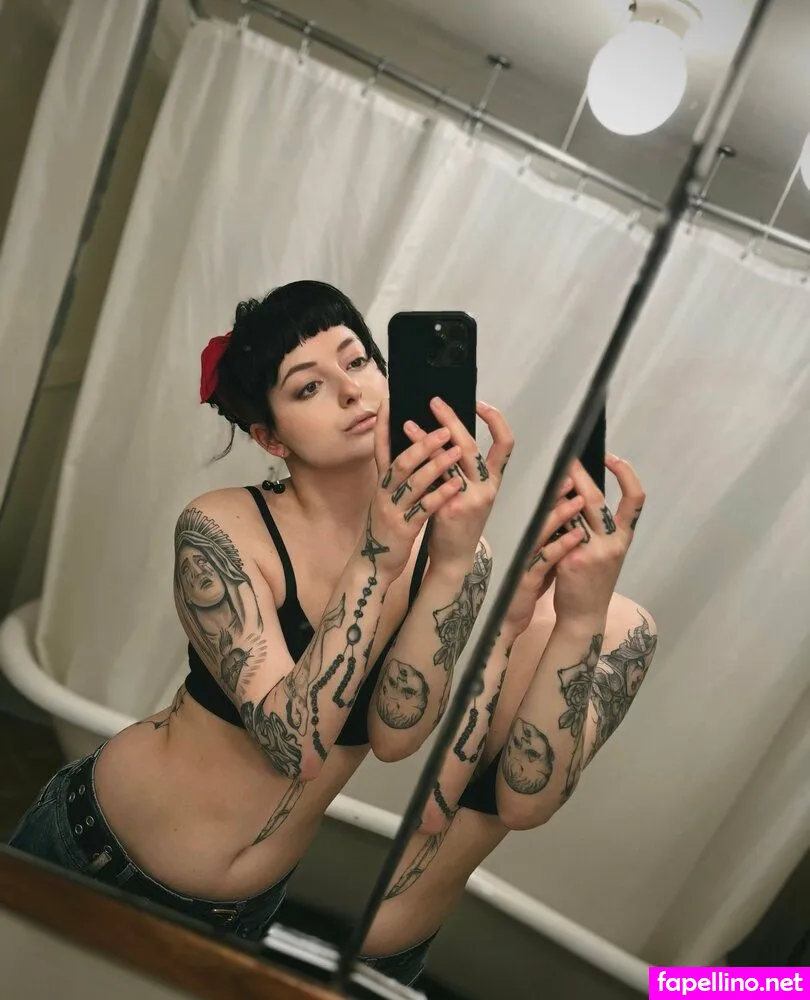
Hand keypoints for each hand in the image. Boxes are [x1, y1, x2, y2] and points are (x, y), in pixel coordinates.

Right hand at [363, 398, 464, 581]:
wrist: (374, 561)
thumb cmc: (387, 525)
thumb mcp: (387, 495)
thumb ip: (397, 474)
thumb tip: (411, 448)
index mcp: (382, 482)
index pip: (381, 447)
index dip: (383, 423)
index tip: (390, 400)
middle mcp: (385, 492)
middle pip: (401, 461)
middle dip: (423, 443)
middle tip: (444, 428)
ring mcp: (394, 509)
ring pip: (414, 482)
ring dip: (436, 465)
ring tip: (456, 450)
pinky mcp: (404, 527)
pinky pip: (424, 508)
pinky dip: (440, 495)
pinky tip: (456, 485)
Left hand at [402, 398, 512, 568]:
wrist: (455, 557)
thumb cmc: (461, 522)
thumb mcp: (474, 494)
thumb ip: (468, 469)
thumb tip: (450, 435)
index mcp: (494, 481)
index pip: (506, 443)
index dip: (496, 421)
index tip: (479, 403)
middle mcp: (486, 488)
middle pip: (471, 446)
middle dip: (452, 420)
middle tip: (434, 402)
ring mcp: (469, 499)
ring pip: (448, 461)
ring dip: (426, 439)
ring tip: (408, 424)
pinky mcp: (449, 509)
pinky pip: (432, 480)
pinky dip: (418, 464)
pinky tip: (402, 454)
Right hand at [500, 479, 585, 639]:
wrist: (507, 618)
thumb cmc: (528, 585)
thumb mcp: (542, 557)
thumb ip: (554, 537)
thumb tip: (573, 516)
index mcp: (531, 538)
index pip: (543, 508)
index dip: (556, 490)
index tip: (571, 470)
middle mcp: (526, 544)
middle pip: (541, 512)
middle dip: (557, 492)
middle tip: (573, 473)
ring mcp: (526, 560)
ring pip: (543, 531)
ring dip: (562, 514)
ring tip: (579, 498)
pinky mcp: (528, 578)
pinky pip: (548, 559)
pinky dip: (564, 545)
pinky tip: (579, 534)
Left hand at [552, 454, 645, 624]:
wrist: (585, 615)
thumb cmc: (594, 580)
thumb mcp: (608, 552)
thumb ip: (600, 526)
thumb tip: (582, 494)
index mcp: (624, 537)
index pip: (636, 499)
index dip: (626, 474)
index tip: (612, 457)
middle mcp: (613, 542)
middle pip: (596, 499)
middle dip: (580, 474)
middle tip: (568, 457)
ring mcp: (593, 552)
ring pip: (574, 512)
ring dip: (561, 492)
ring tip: (552, 476)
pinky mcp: (572, 561)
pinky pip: (558, 531)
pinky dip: (549, 516)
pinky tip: (540, 505)